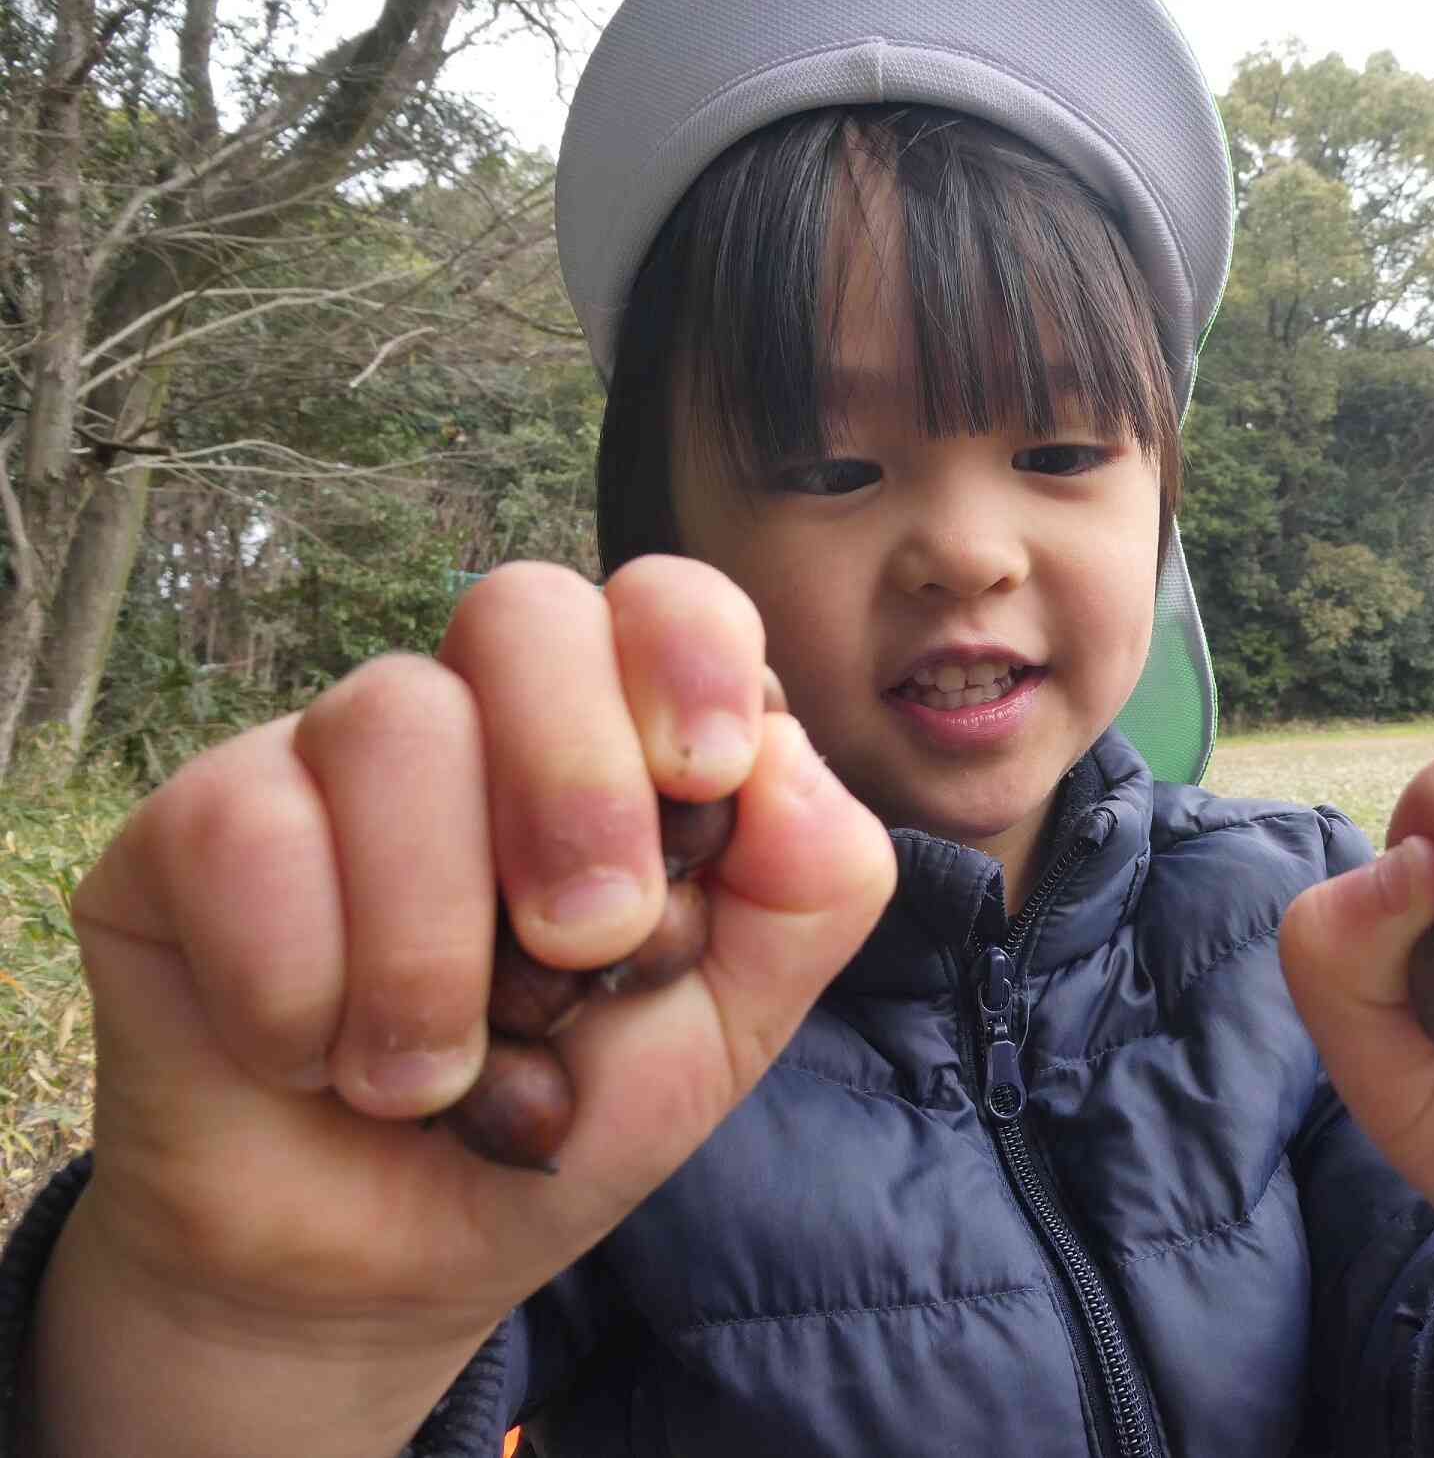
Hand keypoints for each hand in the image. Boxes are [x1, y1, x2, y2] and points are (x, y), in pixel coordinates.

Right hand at [44, 558, 894, 1450]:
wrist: (385, 1267)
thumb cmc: (568, 1115)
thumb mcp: (733, 1023)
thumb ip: (810, 889)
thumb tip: (782, 748)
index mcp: (618, 738)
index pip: (664, 598)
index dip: (690, 653)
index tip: (703, 780)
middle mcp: (474, 718)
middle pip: (520, 611)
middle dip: (573, 782)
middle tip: (583, 943)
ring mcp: (326, 759)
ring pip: (388, 723)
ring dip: (434, 943)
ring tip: (436, 1075)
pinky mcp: (191, 828)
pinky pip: (245, 831)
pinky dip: (302, 987)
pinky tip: (314, 1061)